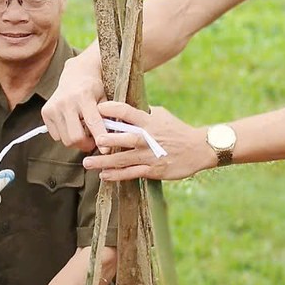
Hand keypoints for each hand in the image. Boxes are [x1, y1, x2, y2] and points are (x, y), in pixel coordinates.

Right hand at [41, 50, 105, 151]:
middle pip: (75, 137)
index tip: (106, 150)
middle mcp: (66, 101)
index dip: (100, 138)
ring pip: (65, 139)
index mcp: (84, 96)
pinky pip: (56, 136)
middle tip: (92, 142)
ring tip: (83, 131)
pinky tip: (71, 125)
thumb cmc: (93, 88)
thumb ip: (106, 117)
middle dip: (86, 145)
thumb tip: (109, 139)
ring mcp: (54, 107)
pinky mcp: (45, 112)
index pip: (93, 122)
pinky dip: (65, 135)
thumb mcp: (104, 99)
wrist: (76, 73)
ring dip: (76, 141)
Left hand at [81, 102, 215, 182]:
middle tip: (92, 140)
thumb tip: (125, 110)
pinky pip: (131, 173)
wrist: (197, 149)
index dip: (112, 109)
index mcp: (149, 121)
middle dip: (107, 139)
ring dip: (104, 161)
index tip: (97, 108)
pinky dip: (117, 175)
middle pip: (123, 138)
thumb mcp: (161, 115)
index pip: (127, 112)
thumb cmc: (177, 130)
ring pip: (123, 159)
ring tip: (88, 163)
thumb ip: (143, 114)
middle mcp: (147, 138)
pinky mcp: (152, 170)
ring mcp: (149, 155)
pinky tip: (104, 175)